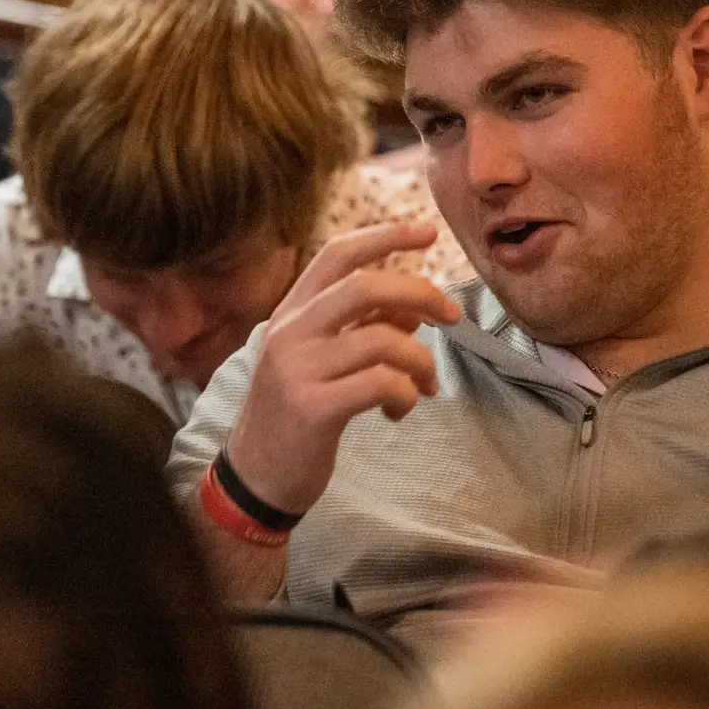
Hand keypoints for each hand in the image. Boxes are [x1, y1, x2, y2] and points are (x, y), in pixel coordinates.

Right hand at [224, 222, 460, 517]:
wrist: (255, 477)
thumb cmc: (295, 417)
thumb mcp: (324, 364)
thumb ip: (364, 328)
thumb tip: (416, 305)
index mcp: (289, 314)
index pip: (337, 254)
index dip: (386, 235)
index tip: (428, 232)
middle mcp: (288, 333)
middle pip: (365, 286)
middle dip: (422, 293)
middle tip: (453, 316)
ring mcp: (297, 369)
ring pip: (384, 339)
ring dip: (422, 361)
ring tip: (424, 385)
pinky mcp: (313, 408)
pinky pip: (383, 384)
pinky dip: (406, 396)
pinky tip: (397, 412)